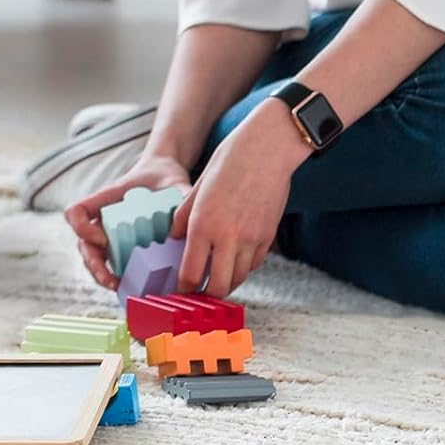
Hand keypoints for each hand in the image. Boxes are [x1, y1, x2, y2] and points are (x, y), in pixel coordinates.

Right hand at [66, 152, 193, 289]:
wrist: (166, 179)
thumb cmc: (164, 179)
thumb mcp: (172, 185)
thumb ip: (182, 199)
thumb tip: (194, 224)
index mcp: (107, 200)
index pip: (76, 212)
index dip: (83, 228)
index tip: (104, 238)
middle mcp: (104, 219)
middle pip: (83, 244)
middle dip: (93, 265)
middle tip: (111, 279)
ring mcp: (111, 234)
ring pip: (94, 258)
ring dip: (102, 275)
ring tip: (118, 287)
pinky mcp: (123, 248)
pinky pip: (111, 265)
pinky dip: (116, 278)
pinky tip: (131, 287)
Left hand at [171, 101, 306, 297]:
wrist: (267, 150)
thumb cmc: (227, 161)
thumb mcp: (197, 186)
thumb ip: (184, 216)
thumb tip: (175, 238)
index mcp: (204, 224)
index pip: (191, 272)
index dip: (184, 287)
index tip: (179, 291)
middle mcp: (228, 237)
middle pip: (219, 286)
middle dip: (206, 294)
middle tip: (197, 292)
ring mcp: (252, 240)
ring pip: (239, 279)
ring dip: (226, 283)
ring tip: (215, 280)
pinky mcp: (269, 237)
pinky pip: (254, 264)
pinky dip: (243, 268)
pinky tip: (235, 261)